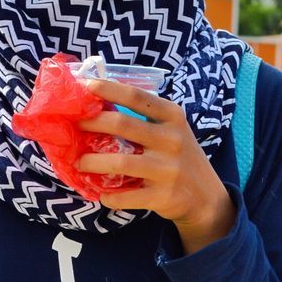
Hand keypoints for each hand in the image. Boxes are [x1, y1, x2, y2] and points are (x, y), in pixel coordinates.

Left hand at [76, 78, 235, 253]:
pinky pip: (124, 196)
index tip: (86, 84)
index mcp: (174, 117)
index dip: (109, 89)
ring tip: (80, 162)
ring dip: (92, 161)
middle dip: (91, 123)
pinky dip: (107, 195)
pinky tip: (102, 192)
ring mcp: (169, 168)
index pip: (137, 97)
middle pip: (123, 124)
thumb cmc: (180, 157)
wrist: (206, 196)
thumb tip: (100, 105)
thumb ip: (146, 118)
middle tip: (76, 126)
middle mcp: (173, 139)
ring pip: (119, 162)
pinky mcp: (163, 195)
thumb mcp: (173, 130)